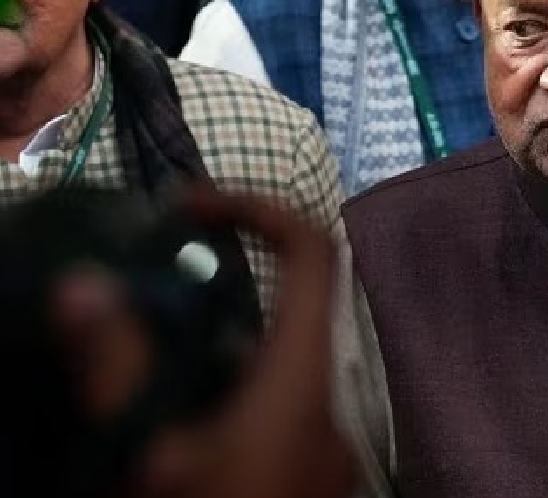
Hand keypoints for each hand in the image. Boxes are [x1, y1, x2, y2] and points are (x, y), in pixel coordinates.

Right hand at [132, 190, 355, 497]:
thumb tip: (84, 287)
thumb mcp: (145, 456)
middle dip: (212, 299)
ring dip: (211, 364)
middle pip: (287, 312)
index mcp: (302, 379)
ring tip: (142, 387)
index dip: (259, 208)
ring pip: (273, 371)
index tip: (188, 209)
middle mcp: (330, 405)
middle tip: (139, 307)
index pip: (313, 251)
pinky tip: (175, 441)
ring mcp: (329, 449)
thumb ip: (116, 368)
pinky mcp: (314, 481)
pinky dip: (227, 406)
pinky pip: (274, 419)